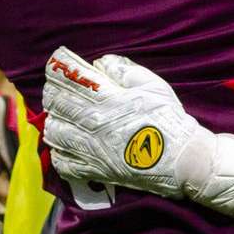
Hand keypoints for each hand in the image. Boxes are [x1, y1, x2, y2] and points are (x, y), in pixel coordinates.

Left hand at [42, 47, 233, 220]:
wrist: (182, 160)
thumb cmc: (169, 119)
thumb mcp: (153, 85)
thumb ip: (123, 70)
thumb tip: (100, 63)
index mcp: (108, 98)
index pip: (71, 78)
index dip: (58, 68)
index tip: (56, 63)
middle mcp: (94, 122)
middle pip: (57, 103)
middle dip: (52, 93)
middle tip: (55, 90)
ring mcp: (91, 149)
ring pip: (54, 132)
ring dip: (52, 121)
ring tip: (57, 117)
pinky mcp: (94, 171)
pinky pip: (63, 163)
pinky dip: (58, 153)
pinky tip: (63, 147)